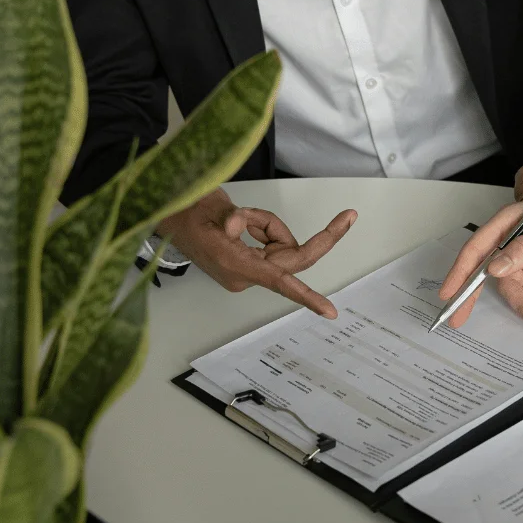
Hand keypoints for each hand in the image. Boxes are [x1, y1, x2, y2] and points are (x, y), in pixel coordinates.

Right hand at [157, 188, 356, 317]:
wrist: (173, 213)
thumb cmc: (189, 213)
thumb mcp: (209, 211)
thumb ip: (231, 218)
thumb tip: (239, 225)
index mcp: (237, 267)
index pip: (280, 282)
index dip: (306, 297)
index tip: (330, 311)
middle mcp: (248, 273)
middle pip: (293, 255)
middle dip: (318, 236)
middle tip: (349, 215)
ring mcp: (251, 267)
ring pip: (283, 243)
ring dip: (267, 224)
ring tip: (237, 215)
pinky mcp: (253, 259)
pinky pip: (274, 240)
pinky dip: (263, 226)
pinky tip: (239, 221)